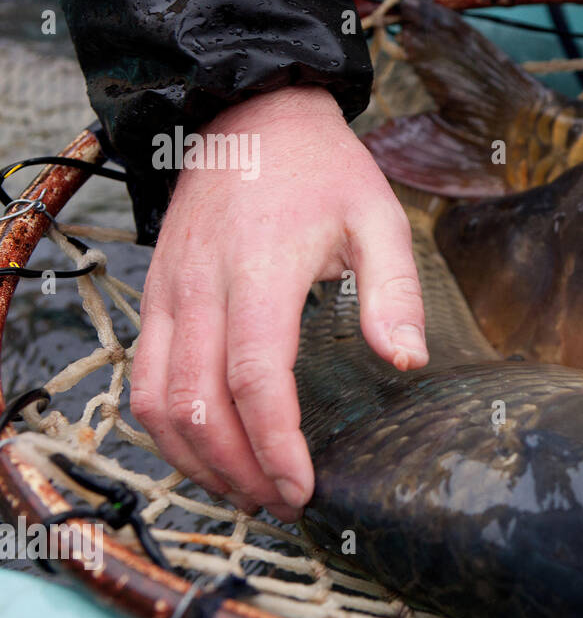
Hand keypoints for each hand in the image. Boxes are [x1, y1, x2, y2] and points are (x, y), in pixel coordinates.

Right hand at [129, 86, 426, 521]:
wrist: (252, 114)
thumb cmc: (323, 171)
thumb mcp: (380, 218)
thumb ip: (395, 292)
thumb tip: (405, 361)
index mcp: (260, 271)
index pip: (255, 378)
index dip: (275, 444)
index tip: (304, 487)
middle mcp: (200, 288)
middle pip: (197, 404)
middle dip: (238, 468)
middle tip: (282, 503)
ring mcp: (168, 292)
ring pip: (156, 400)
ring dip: (195, 458)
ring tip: (245, 490)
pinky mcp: (154, 295)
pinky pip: (142, 377)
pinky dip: (168, 427)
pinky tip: (206, 450)